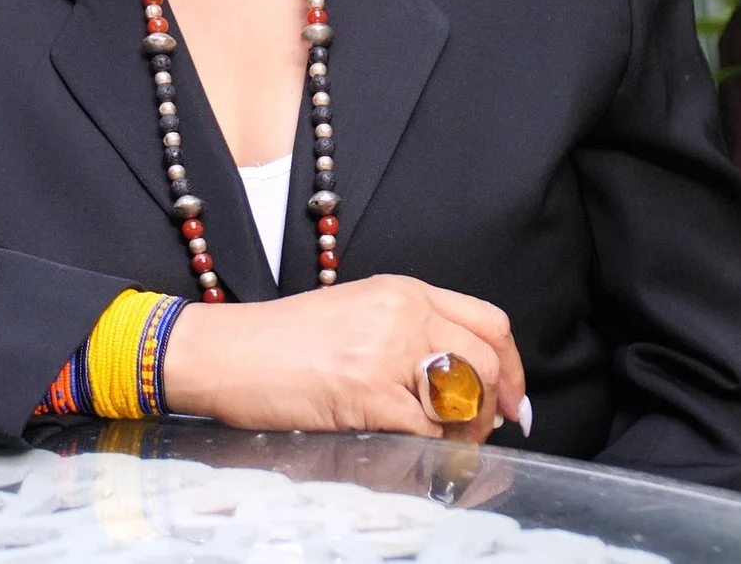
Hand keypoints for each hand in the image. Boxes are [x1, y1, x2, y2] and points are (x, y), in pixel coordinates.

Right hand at [160, 275, 527, 442]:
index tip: (513, 398)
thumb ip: (411, 333)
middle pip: (488, 362)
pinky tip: (414, 449)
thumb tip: (466, 380)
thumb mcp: (358, 314)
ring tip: (447, 444)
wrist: (227, 353)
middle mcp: (403, 314)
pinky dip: (431, 449)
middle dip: (495, 406)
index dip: (513, 366)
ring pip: (463, 400)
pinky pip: (426, 431)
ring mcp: (386, 353)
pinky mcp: (367, 393)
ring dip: (465, 433)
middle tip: (482, 431)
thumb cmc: (282, 341)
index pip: (490, 322)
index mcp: (403, 291)